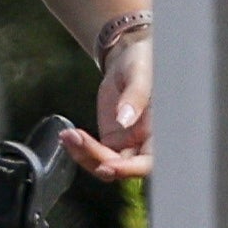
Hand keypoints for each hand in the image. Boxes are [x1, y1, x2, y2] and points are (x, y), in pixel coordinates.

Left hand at [58, 32, 151, 181]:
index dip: (129, 169)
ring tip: (67, 135)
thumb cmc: (143, 63)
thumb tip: (124, 119)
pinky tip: (67, 137)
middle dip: (99, 160)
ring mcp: (127, 144)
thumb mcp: (140, 75)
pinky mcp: (112, 140)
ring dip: (84, 155)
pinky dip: (79, 148)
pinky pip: (95, 153)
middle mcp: (145, 143)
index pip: (148, 161)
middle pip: (123, 166)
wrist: (129, 59)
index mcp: (161, 132)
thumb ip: (135, 96)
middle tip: (78, 143)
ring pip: (105, 163)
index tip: (108, 165)